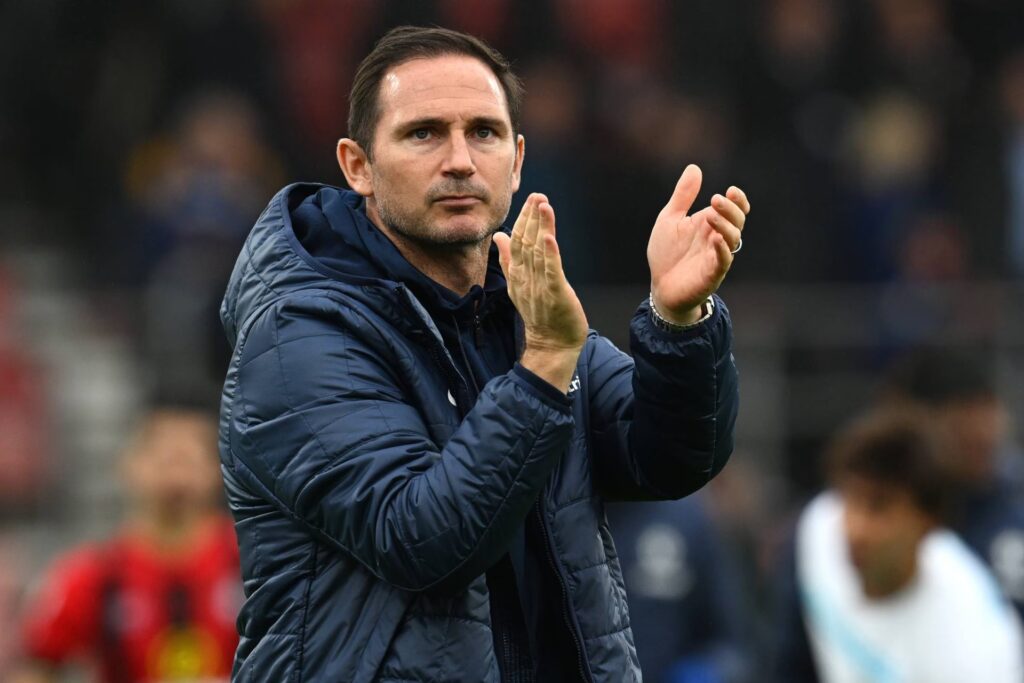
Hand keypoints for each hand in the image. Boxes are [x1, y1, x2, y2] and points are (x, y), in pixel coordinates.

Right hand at [493, 194, 587, 391]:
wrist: (551, 345)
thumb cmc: (540, 314)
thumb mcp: (519, 283)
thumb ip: (509, 259)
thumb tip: (500, 235)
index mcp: (517, 274)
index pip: (517, 242)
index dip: (523, 219)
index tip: (530, 199)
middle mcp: (525, 278)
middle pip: (525, 242)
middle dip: (531, 217)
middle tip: (537, 195)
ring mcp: (539, 286)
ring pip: (538, 252)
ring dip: (540, 227)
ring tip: (543, 205)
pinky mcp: (555, 294)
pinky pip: (551, 271)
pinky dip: (550, 253)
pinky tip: (549, 236)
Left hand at [647, 164, 749, 323]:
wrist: (661, 286)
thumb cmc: (667, 254)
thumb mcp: (670, 219)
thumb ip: (683, 196)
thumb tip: (694, 168)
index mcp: (710, 224)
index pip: (734, 209)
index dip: (738, 200)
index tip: (731, 190)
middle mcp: (717, 238)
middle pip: (737, 221)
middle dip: (730, 209)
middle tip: (716, 199)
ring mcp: (716, 256)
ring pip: (733, 239)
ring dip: (725, 226)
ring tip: (711, 216)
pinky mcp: (711, 274)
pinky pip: (723, 260)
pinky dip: (722, 249)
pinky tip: (715, 239)